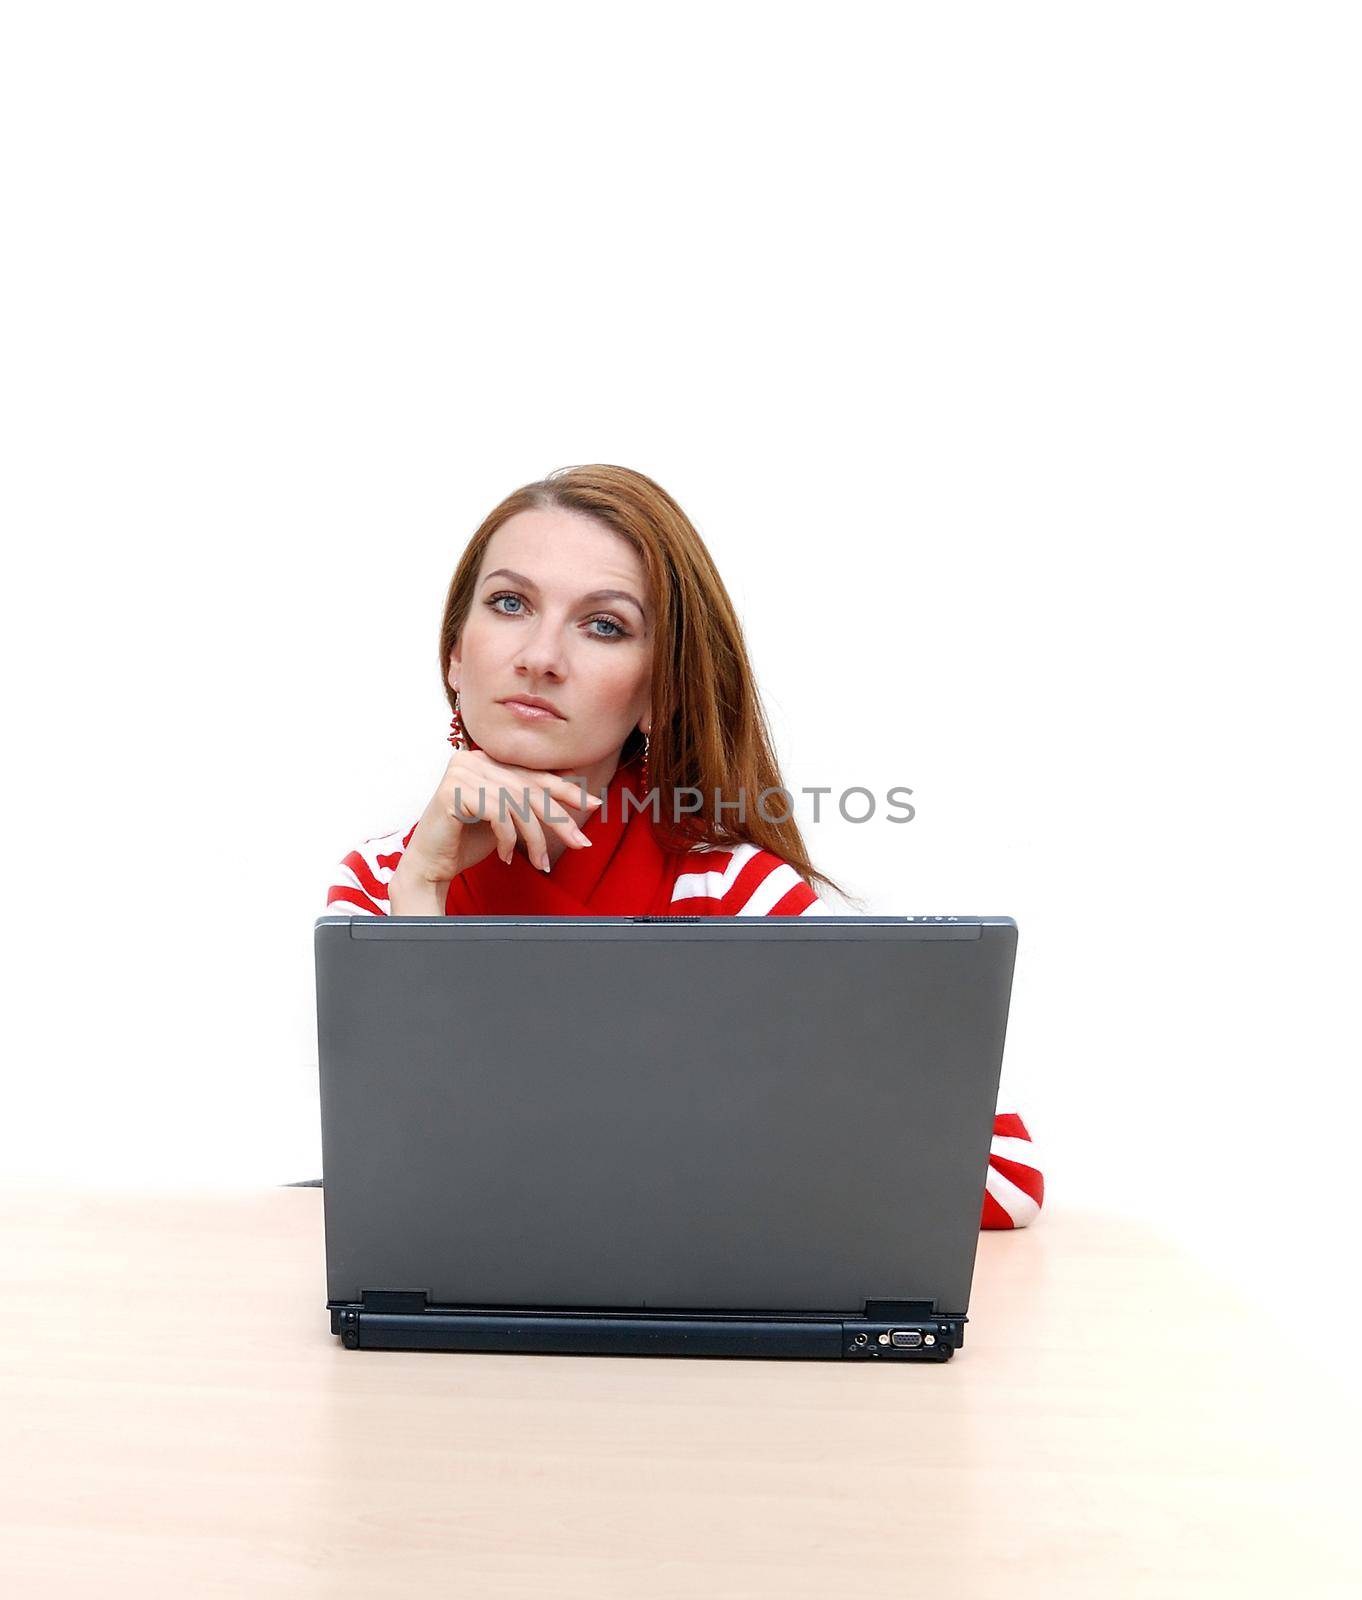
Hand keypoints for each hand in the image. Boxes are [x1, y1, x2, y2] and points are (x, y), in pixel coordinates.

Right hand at [401, 748, 602, 881]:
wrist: (431, 865)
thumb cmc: (468, 841)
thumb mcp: (508, 817)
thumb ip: (529, 799)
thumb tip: (574, 785)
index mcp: (487, 759)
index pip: (534, 774)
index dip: (566, 789)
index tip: (594, 803)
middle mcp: (473, 759)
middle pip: (530, 789)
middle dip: (559, 818)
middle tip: (581, 842)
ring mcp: (461, 772)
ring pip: (517, 804)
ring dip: (534, 839)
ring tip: (540, 862)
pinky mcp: (452, 791)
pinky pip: (497, 814)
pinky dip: (507, 839)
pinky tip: (505, 857)